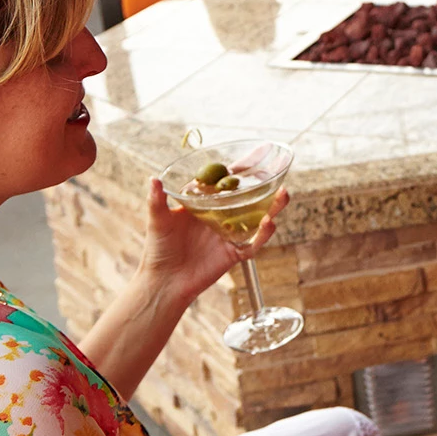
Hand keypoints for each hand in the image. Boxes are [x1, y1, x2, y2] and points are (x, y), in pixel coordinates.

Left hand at [139, 178, 288, 305]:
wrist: (165, 282)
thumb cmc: (158, 249)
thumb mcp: (158, 221)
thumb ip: (157, 200)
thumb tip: (153, 179)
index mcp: (206, 203)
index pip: (229, 181)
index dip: (245, 168)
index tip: (260, 153)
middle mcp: (221, 216)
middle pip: (249, 197)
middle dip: (266, 184)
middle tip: (279, 168)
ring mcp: (230, 234)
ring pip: (258, 218)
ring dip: (273, 206)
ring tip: (284, 194)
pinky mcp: (234, 253)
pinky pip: (253, 243)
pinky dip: (263, 235)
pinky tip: (269, 223)